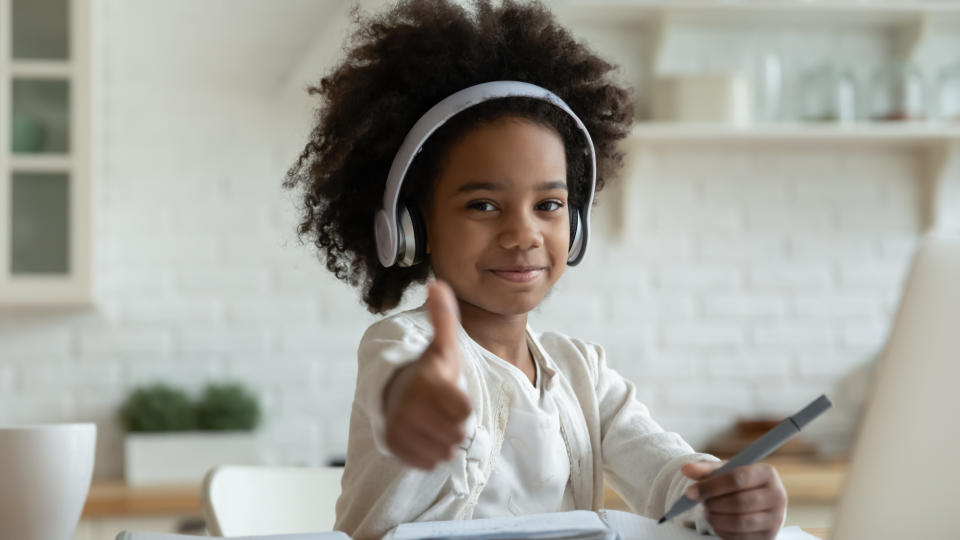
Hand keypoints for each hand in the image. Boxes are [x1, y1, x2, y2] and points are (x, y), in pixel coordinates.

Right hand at [382, 280, 471, 468]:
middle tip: (445, 412)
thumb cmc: (428, 370)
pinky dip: (431, 453)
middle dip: (456, 426)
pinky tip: (426, 436)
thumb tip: (437, 284)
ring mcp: (399, 427)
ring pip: (444, 451)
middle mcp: (409, 405)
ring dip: (445, 441)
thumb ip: (444, 318)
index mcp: (426, 380)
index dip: (464, 407)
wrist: (393, 392)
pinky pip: (428, 462)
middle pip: (457, 434)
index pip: (464, 412)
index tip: (454, 398)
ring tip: (436, 423)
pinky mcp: (393, 445)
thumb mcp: (442, 346)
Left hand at [681, 461, 787, 539]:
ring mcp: (776, 519)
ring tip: (708, 512)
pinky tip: (717, 522)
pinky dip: (722, 531)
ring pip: (739, 522)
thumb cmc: (738, 483)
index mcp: (767, 473)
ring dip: (716, 518)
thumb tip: (686, 469)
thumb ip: (706, 469)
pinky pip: (740, 537)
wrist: (757, 501)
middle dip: (713, 504)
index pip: (738, 478)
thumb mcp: (724, 471)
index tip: (691, 492)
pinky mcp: (769, 536)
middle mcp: (777, 496)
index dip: (711, 486)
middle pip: (739, 502)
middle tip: (701, 503)